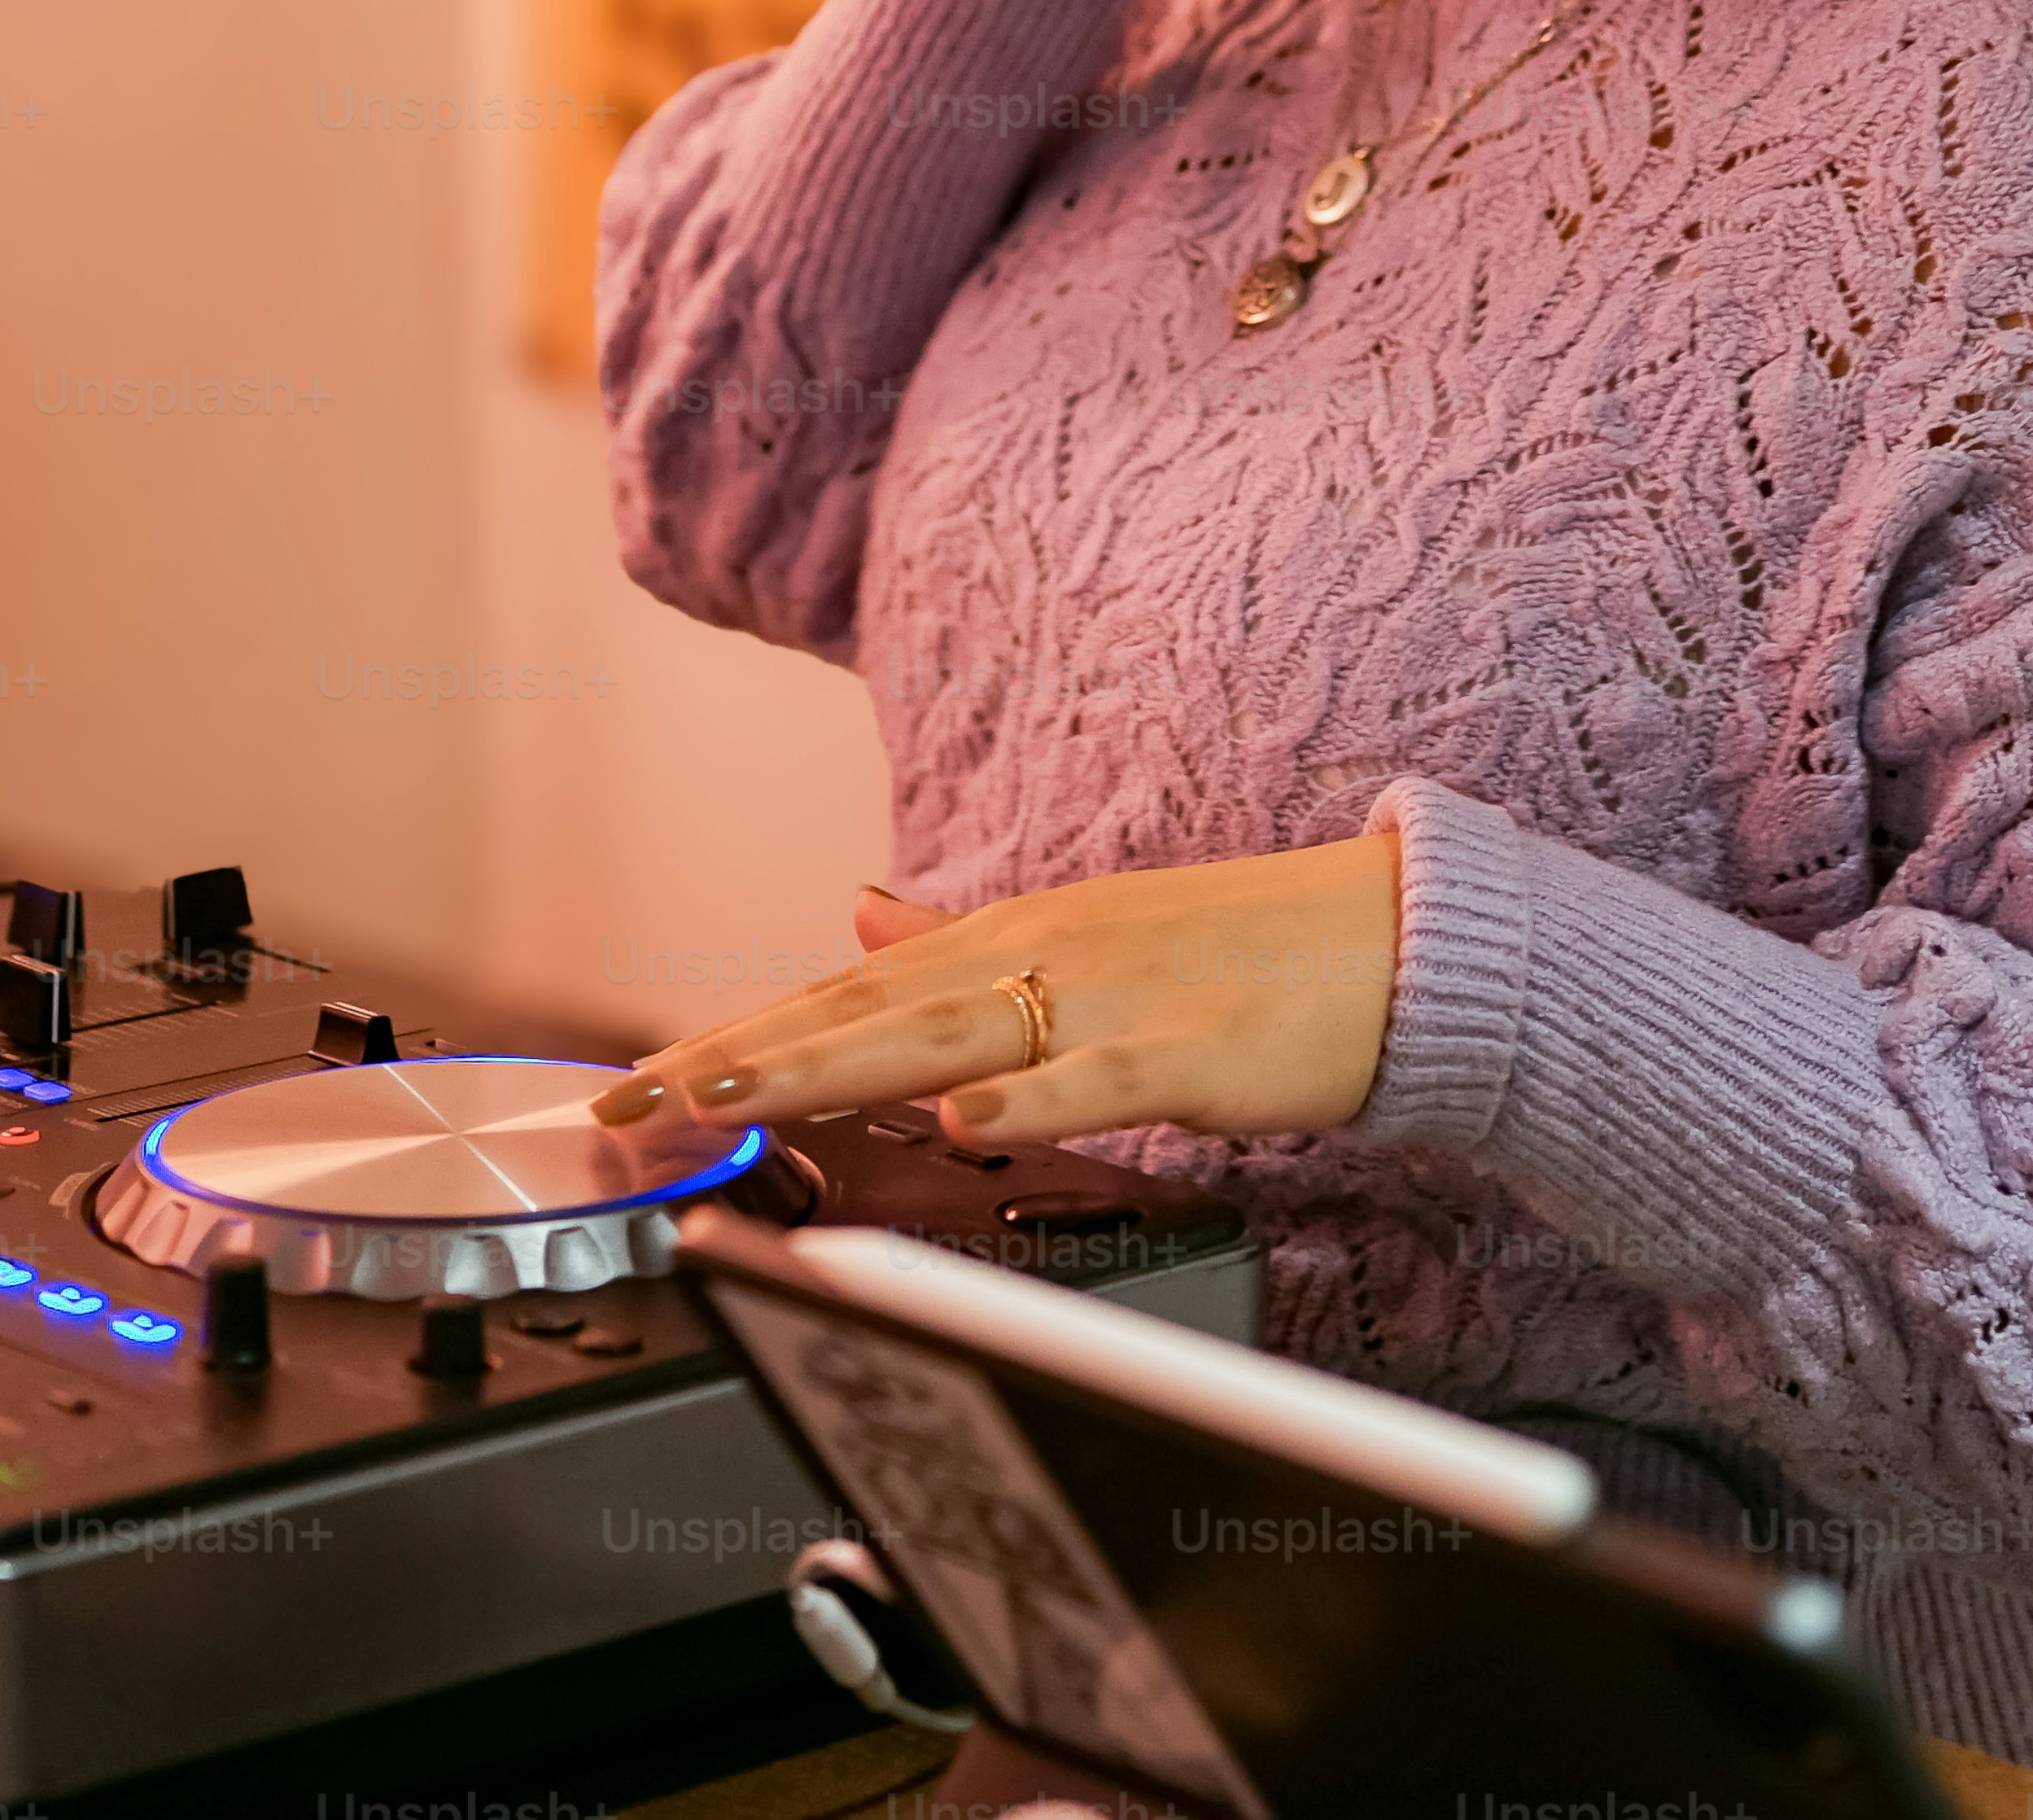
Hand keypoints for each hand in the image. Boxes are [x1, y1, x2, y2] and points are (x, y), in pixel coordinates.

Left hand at [588, 833, 1400, 1148]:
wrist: (1396, 943)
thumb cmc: (1245, 953)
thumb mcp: (1083, 930)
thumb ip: (962, 939)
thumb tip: (861, 910)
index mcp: (1014, 936)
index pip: (847, 989)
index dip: (740, 1032)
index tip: (641, 1081)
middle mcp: (1043, 954)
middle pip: (868, 1008)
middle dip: (742, 1052)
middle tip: (635, 1100)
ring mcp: (1116, 997)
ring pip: (952, 1032)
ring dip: (835, 1062)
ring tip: (738, 1090)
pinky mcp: (1194, 1047)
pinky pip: (1101, 1078)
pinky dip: (1030, 1098)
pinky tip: (963, 1122)